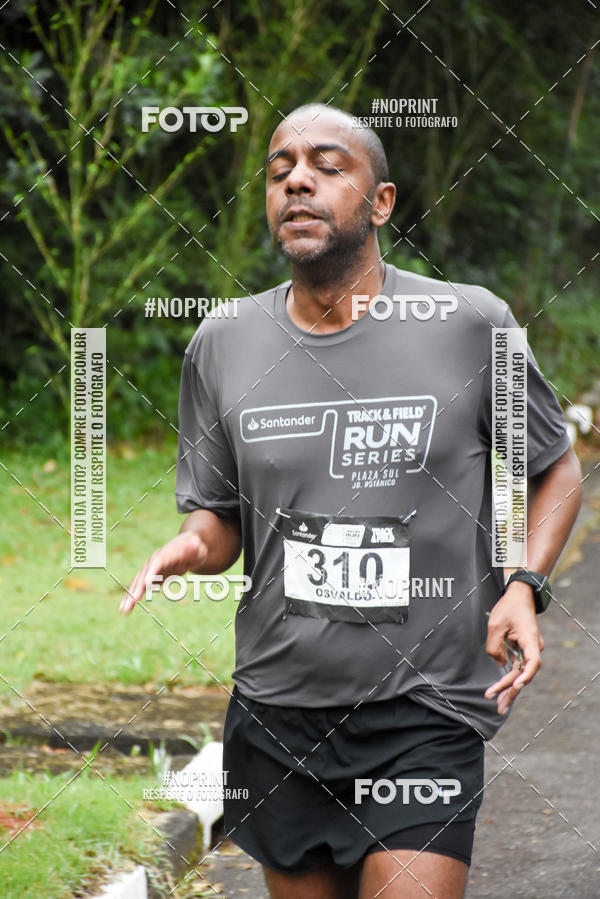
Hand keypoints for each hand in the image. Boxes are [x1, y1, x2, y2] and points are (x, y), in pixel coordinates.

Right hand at [119, 531, 206, 614]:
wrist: (189, 546)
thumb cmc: (195, 547)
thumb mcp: (198, 547)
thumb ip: (194, 546)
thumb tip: (195, 542)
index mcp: (166, 554)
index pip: (157, 563)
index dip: (151, 573)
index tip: (146, 585)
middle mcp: (154, 561)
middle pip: (144, 576)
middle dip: (137, 589)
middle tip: (130, 603)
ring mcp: (151, 569)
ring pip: (139, 584)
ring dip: (131, 596)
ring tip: (123, 610)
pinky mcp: (151, 577)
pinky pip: (141, 588)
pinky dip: (134, 597)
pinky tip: (127, 608)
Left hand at [484, 581, 543, 714]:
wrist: (519, 596)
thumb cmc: (508, 608)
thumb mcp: (495, 625)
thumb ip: (494, 647)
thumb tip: (500, 665)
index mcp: (530, 640)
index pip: (533, 662)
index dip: (526, 675)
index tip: (517, 685)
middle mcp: (533, 648)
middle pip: (524, 673)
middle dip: (511, 691)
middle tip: (499, 707)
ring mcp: (528, 651)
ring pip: (520, 673)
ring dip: (509, 689)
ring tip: (499, 706)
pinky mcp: (522, 651)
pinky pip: (517, 668)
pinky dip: (509, 679)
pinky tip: (501, 692)